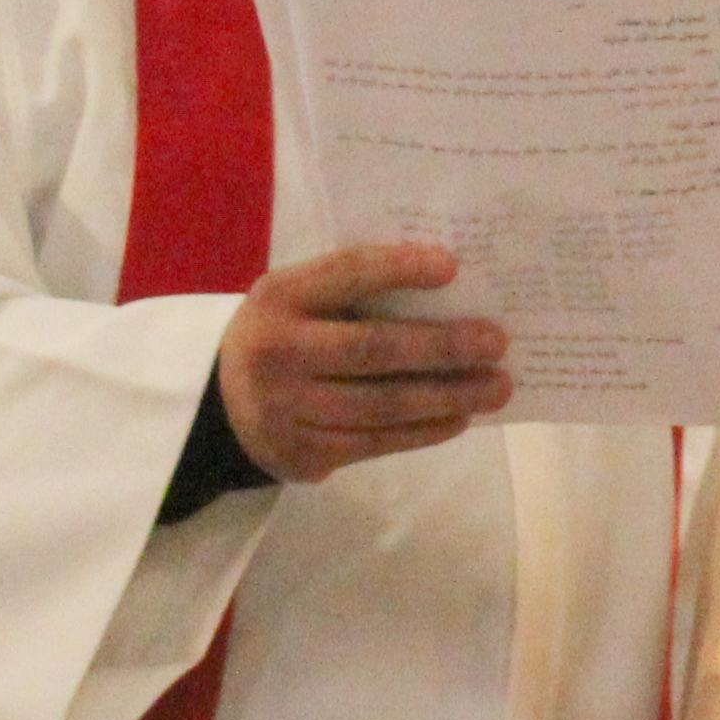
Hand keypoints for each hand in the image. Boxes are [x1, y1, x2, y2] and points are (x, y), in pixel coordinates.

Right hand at [215, 242, 512, 482]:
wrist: (221, 405)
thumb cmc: (285, 334)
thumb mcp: (299, 299)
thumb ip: (354, 291)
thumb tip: (452, 293)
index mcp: (279, 297)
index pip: (344, 275)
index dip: (398, 269)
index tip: (453, 266)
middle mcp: (276, 352)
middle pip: (373, 349)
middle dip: (442, 346)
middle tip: (498, 342)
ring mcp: (286, 409)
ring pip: (382, 406)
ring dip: (449, 397)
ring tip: (496, 387)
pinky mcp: (301, 454)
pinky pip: (377, 443)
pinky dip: (425, 430)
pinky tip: (460, 418)